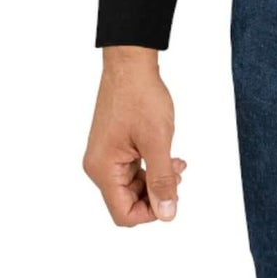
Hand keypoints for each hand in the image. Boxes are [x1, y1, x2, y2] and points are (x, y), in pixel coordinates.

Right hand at [83, 46, 188, 225]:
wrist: (131, 64)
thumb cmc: (141, 96)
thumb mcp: (158, 141)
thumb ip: (162, 180)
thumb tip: (167, 214)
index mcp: (103, 168)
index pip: (123, 213)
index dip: (149, 213)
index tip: (171, 196)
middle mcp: (98, 165)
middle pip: (126, 200)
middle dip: (155, 193)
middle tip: (177, 175)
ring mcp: (105, 155)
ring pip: (131, 184)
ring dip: (156, 179)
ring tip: (177, 165)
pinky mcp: (113, 145)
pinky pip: (131, 168)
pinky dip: (150, 166)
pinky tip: (169, 157)